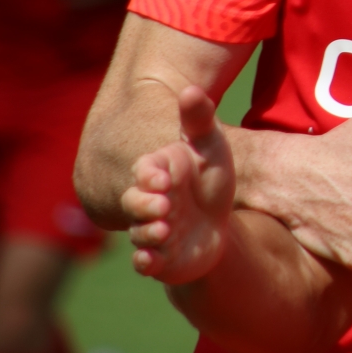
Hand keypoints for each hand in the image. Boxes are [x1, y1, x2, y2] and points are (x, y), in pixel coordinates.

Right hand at [124, 86, 234, 284]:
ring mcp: (152, 229)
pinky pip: (145, 262)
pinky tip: (152, 262)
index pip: (145, 170)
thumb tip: (191, 89)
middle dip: (144, 204)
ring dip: (147, 233)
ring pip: (139, 233)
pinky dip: (146, 263)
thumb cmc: (210, 179)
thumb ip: (200, 121)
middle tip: (163, 206)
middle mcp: (150, 202)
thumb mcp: (211, 148)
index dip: (149, 174)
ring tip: (164, 230)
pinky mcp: (159, 257)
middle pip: (134, 202)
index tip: (163, 179)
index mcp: (159, 173)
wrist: (217, 224)